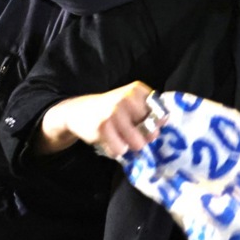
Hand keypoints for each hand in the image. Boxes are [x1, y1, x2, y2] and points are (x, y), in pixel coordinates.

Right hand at [36, 82, 164, 158]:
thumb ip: (147, 113)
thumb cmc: (111, 109)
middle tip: (132, 135)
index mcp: (137, 89)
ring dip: (129, 146)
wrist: (78, 110)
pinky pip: (120, 149)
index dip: (156, 125)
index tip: (147, 126)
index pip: (160, 113)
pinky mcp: (102, 126)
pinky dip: (116, 150)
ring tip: (120, 138)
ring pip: (137, 143)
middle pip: (150, 131)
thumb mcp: (130, 104)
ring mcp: (114, 111)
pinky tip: (110, 141)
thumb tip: (157, 131)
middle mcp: (127, 97)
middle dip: (143, 138)